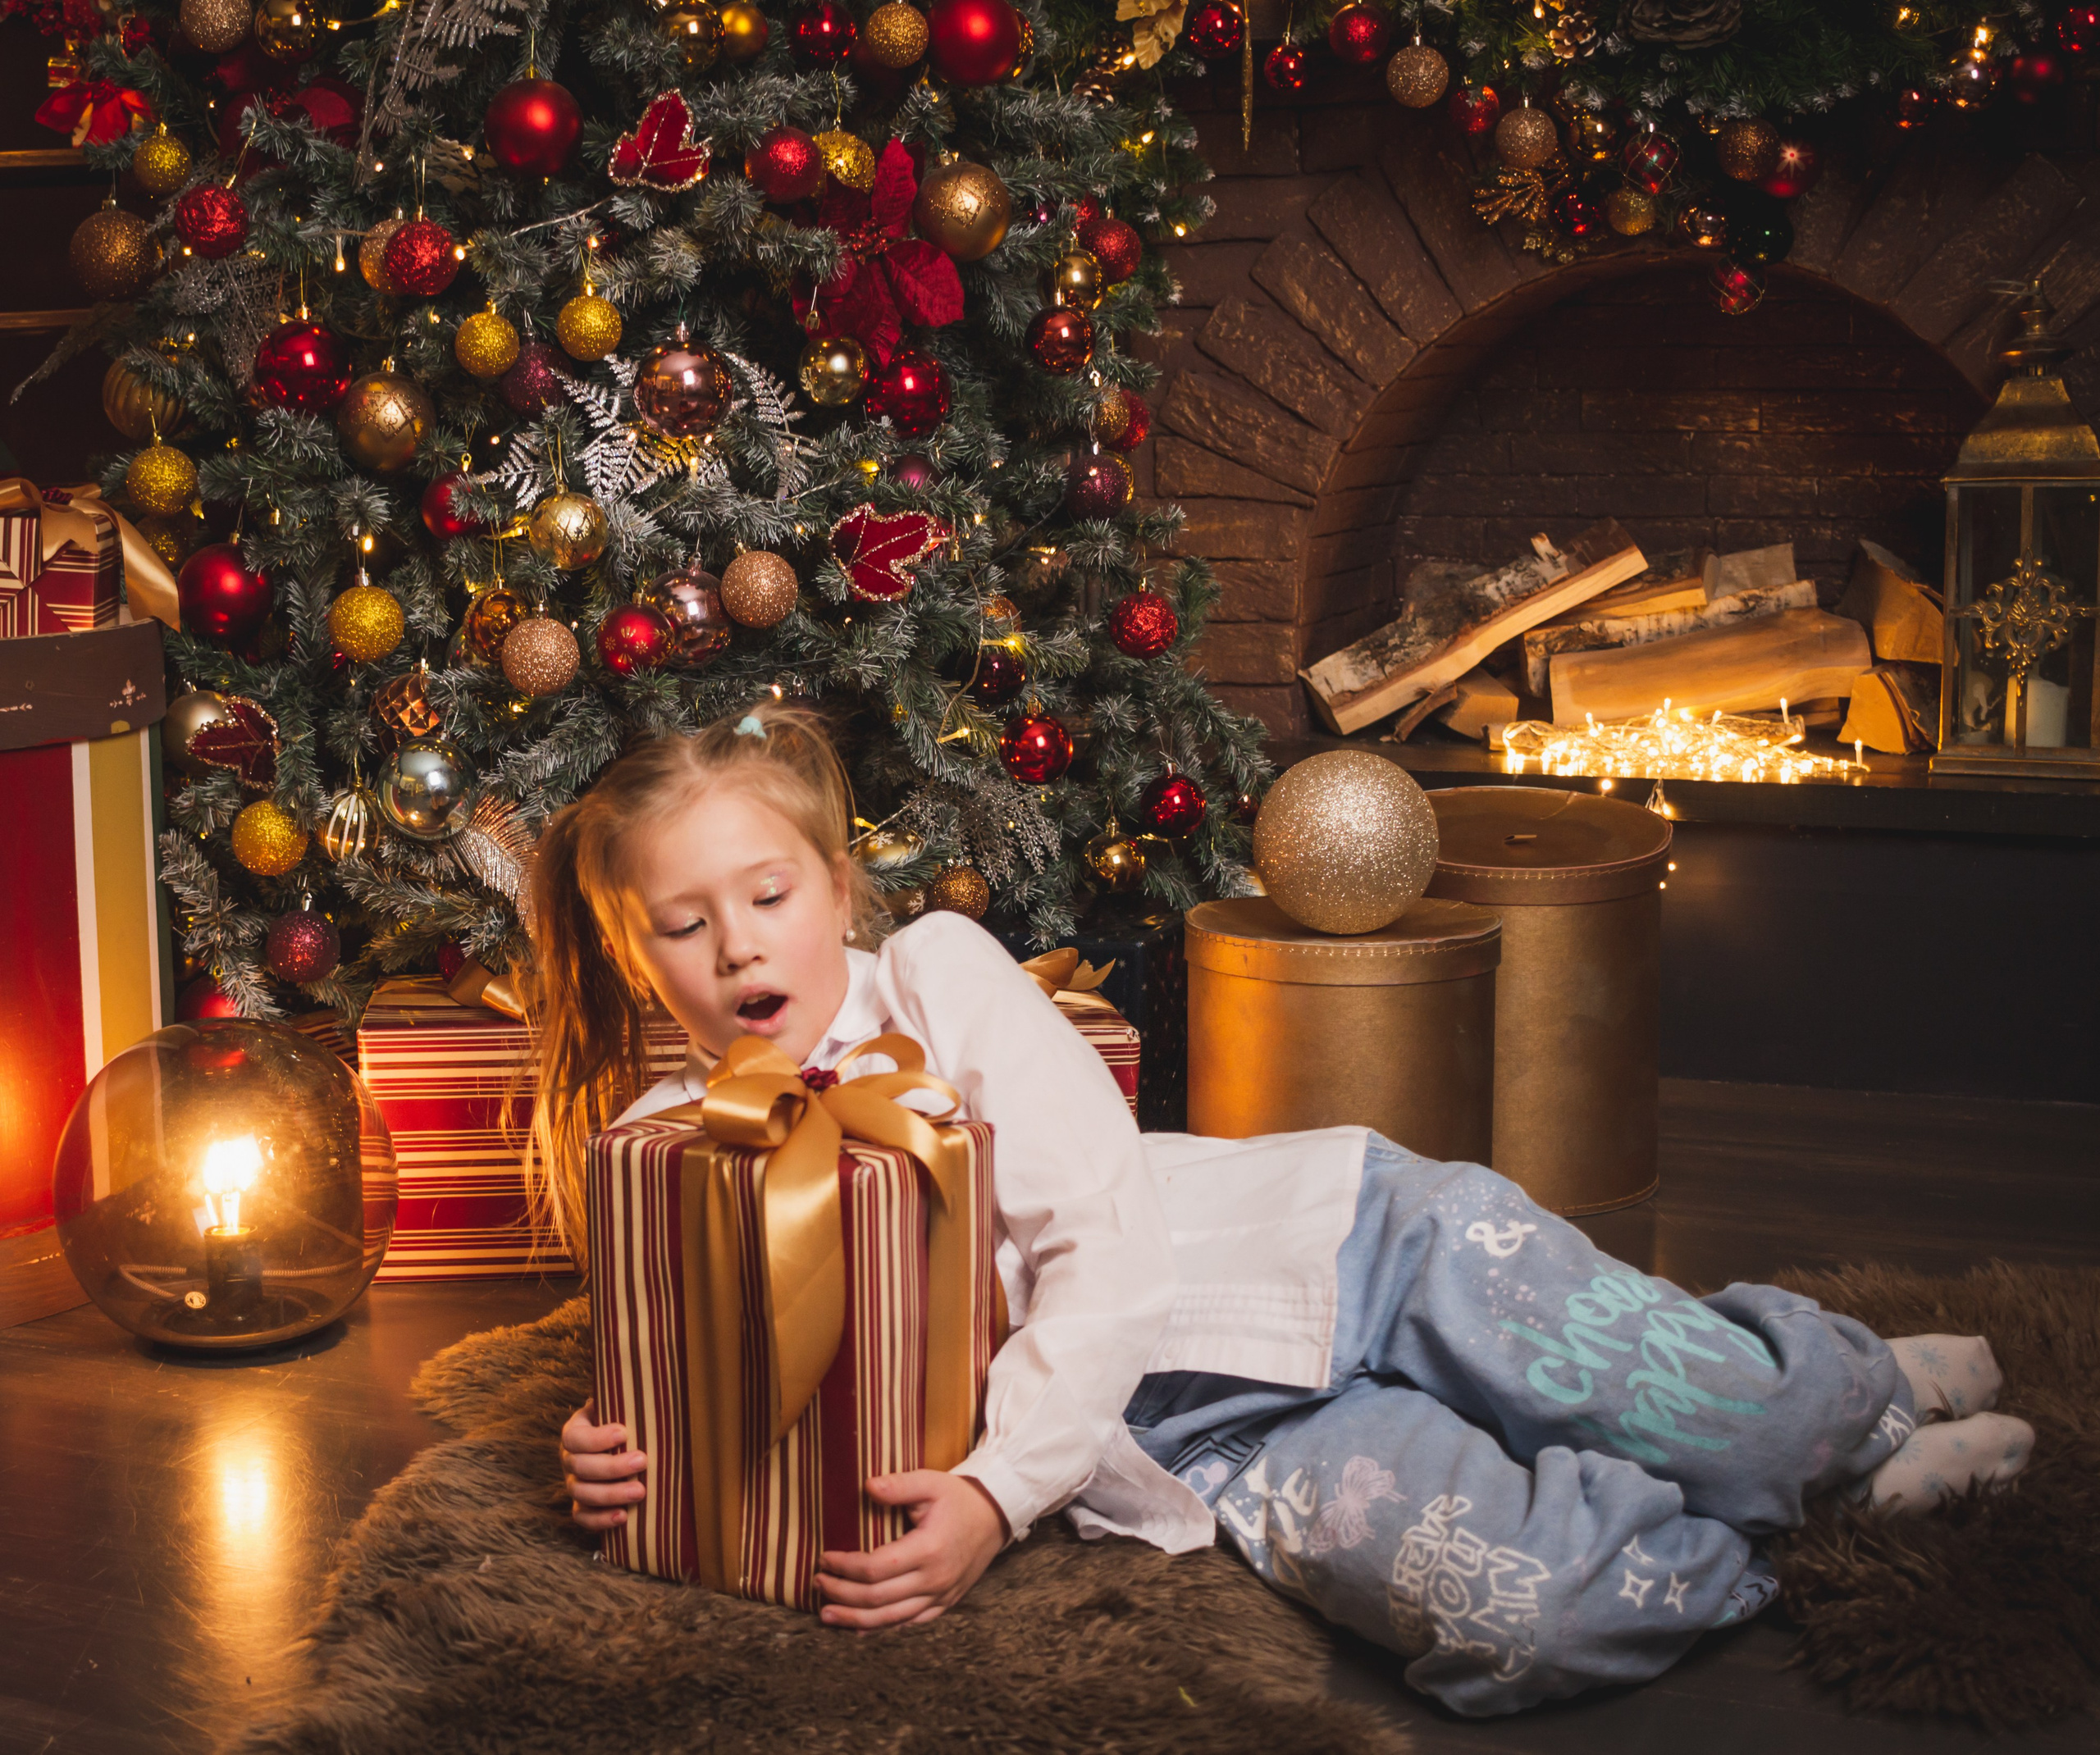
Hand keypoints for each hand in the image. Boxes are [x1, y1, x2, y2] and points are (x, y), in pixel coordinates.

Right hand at [561, 1397, 648, 1532]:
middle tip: (643, 1461)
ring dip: (611, 1494)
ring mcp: (573, 1484)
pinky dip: (600, 1520)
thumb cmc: (622, 1422)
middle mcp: (569, 1459)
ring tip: (640, 1492)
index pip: (576, 1437)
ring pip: (581, 1494)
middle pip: (580, 1467)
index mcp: (575, 1432)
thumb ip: (623, 1398)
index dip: (597, 1438)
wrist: (618, 1444)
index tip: (624, 1432)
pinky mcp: (582, 1506)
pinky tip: (623, 1517)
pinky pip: (583, 1518)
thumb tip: (647, 1380)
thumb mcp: (618, 1406)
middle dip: (612, 1467)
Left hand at [815, 1471, 1009, 1630]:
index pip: (874, 1568)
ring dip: (854, 1620)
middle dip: (842, 1593)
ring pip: (890, 1619)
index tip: (824, 1558)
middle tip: (818, 1583)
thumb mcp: (931, 1482)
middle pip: (877, 1599)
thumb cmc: (959, 1498)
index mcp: (928, 1550)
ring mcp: (940, 1596)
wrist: (995, 1516)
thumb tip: (866, 1486)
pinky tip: (860, 1628)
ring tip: (826, 1615)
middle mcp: (934, 1580)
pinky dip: (882, 1628)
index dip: (844, 1567)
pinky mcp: (944, 1603)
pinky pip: (908, 1623)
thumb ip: (898, 1485)